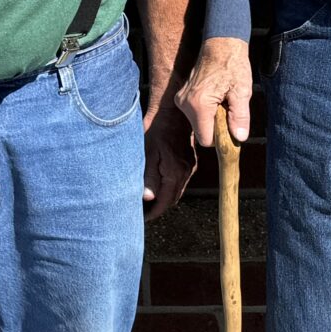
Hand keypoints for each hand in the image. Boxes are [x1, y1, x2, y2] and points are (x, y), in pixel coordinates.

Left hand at [143, 104, 195, 218]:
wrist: (172, 112)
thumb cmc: (156, 131)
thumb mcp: (147, 154)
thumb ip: (148, 178)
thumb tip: (148, 199)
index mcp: (175, 173)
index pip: (164, 202)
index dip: (152, 213)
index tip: (140, 218)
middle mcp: (186, 173)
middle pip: (172, 199)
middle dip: (158, 208)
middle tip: (141, 213)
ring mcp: (190, 167)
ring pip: (176, 191)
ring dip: (163, 198)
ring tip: (147, 202)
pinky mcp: (189, 162)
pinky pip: (179, 181)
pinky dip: (169, 188)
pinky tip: (157, 186)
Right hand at [176, 36, 252, 146]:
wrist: (220, 44)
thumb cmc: (233, 65)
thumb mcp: (242, 91)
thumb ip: (240, 116)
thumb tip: (239, 138)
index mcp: (199, 105)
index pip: (206, 139)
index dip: (221, 137)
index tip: (231, 124)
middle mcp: (185, 104)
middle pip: (202, 132)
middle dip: (217, 126)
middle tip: (228, 106)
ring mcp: (181, 100)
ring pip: (199, 124)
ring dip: (212, 118)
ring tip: (222, 99)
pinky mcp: (181, 97)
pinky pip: (195, 114)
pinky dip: (207, 111)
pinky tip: (215, 96)